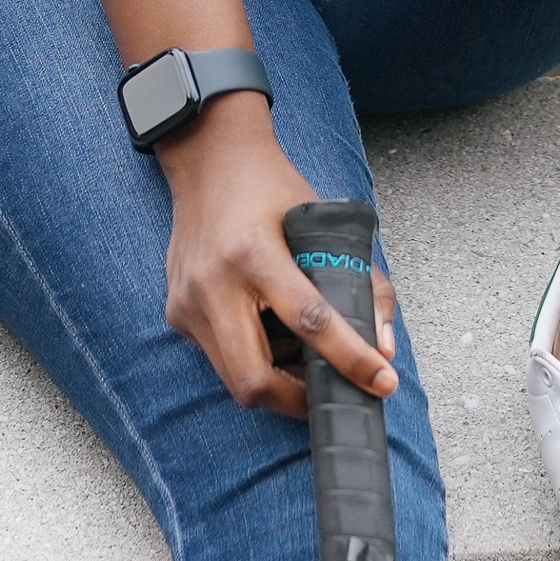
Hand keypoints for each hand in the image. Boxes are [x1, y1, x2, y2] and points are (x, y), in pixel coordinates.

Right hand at [156, 100, 396, 421]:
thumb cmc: (270, 188)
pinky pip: (220, 360)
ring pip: (235, 380)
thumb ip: (362, 280)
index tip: (382, 382)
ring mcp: (188, 303)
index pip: (309, 320)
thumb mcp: (324, 220)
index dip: (350, 359)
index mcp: (255, 253)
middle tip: (333, 394)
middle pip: (255, 378)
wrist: (208, 158)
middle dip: (299, 402)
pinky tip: (273, 339)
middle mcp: (213, 283)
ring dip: (277, 386)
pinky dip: (253, 362)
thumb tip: (383, 348)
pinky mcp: (177, 314)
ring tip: (307, 365)